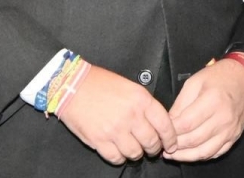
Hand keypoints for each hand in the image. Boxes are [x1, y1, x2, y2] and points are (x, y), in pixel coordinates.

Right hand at [58, 64, 177, 164]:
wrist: (72, 86)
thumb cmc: (101, 84)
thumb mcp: (131, 87)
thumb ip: (145, 104)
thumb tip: (156, 122)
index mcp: (142, 100)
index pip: (165, 124)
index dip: (171, 138)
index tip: (171, 143)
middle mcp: (131, 116)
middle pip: (152, 142)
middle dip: (154, 148)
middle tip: (152, 148)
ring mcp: (115, 130)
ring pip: (135, 153)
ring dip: (137, 154)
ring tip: (134, 149)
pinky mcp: (99, 140)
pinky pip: (116, 158)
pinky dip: (120, 158)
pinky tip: (119, 152)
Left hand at [163, 58, 243, 161]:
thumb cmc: (220, 77)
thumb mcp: (194, 82)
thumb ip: (180, 104)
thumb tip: (169, 122)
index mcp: (212, 100)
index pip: (186, 124)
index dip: (170, 131)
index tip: (161, 131)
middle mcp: (223, 117)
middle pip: (193, 140)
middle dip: (175, 145)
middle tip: (164, 144)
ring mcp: (230, 129)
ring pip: (204, 151)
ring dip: (185, 155)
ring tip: (173, 153)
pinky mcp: (234, 136)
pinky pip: (216, 153)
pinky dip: (200, 156)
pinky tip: (190, 153)